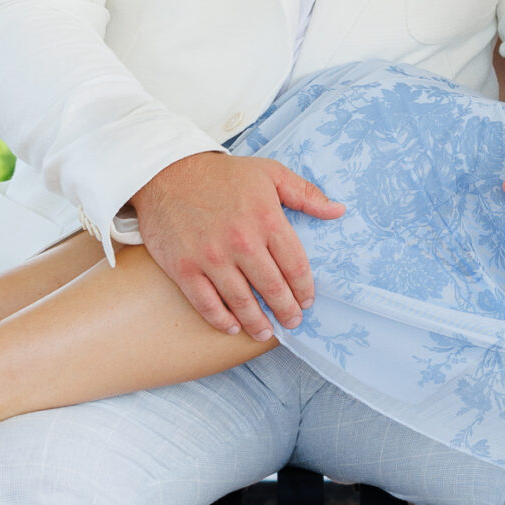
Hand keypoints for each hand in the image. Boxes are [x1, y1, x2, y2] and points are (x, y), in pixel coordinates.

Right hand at [132, 152, 344, 338]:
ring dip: (258, 322)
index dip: (304, 289)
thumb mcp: (270, 173)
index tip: (307, 300)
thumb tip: (338, 211)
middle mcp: (241, 241)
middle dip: (287, 310)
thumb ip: (305, 194)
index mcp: (266, 218)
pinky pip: (207, 303)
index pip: (295, 266)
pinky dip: (221, 320)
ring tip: (266, 331)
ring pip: (242, 302)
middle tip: (292, 321)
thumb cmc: (222, 175)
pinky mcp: (184, 268)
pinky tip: (233, 326)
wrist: (166, 172)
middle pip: (273, 288)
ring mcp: (211, 257)